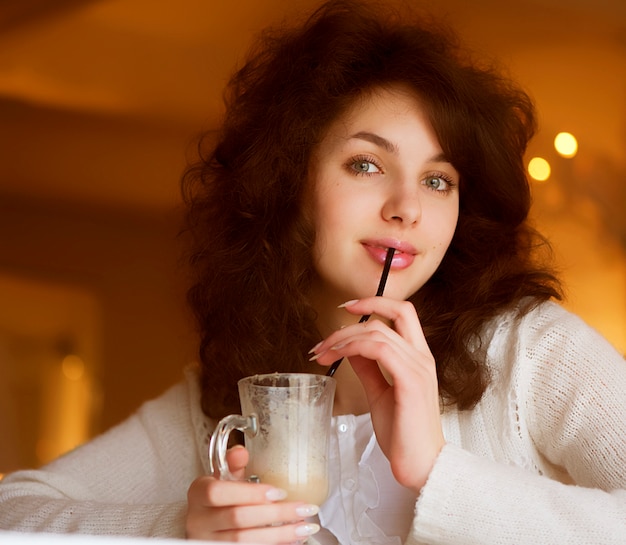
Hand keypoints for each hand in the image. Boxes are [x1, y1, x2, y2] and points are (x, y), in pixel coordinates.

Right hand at [186, 445, 319, 541]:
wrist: (205, 527)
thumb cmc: (217, 501)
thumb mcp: (222, 479)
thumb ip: (233, 465)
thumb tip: (241, 451)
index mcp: (198, 493)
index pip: (218, 492)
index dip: (250, 492)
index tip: (279, 492)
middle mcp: (198, 520)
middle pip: (237, 518)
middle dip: (275, 514)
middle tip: (303, 509)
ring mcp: (207, 541)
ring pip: (244, 540)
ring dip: (279, 534)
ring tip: (305, 527)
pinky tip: (292, 540)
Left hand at [310, 297, 444, 492]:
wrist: (420, 465)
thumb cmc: (403, 434)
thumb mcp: (380, 392)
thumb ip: (369, 368)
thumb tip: (351, 348)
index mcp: (418, 357)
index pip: (403, 313)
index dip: (376, 302)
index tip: (348, 308)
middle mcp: (421, 358)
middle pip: (389, 316)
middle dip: (349, 324)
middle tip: (323, 343)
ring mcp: (418, 368)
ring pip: (378, 332)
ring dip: (344, 338)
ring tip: (323, 353)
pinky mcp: (410, 381)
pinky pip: (380, 349)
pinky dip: (354, 347)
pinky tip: (339, 356)